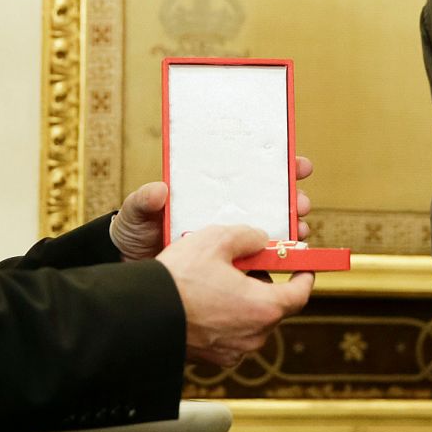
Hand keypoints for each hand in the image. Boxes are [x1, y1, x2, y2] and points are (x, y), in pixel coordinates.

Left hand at [112, 156, 315, 261]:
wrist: (131, 267)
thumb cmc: (135, 232)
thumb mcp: (136, 212)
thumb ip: (144, 201)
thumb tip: (159, 190)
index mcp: (210, 193)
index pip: (249, 174)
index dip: (277, 167)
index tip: (295, 163)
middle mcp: (225, 213)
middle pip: (269, 202)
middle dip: (293, 199)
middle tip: (300, 202)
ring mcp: (229, 242)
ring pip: (270, 232)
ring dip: (291, 230)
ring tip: (299, 229)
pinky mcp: (228, 268)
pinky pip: (256, 264)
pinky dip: (273, 264)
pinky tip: (283, 263)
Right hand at [156, 224, 314, 366]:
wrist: (141, 315)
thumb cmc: (179, 279)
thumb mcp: (216, 240)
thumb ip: (247, 236)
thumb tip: (259, 240)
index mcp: (263, 308)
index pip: (300, 294)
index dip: (304, 276)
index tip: (302, 266)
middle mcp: (253, 336)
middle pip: (273, 307)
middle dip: (265, 285)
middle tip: (249, 264)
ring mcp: (232, 351)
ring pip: (249, 321)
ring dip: (242, 302)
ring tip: (219, 280)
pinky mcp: (211, 359)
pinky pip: (228, 334)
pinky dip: (224, 318)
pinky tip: (203, 301)